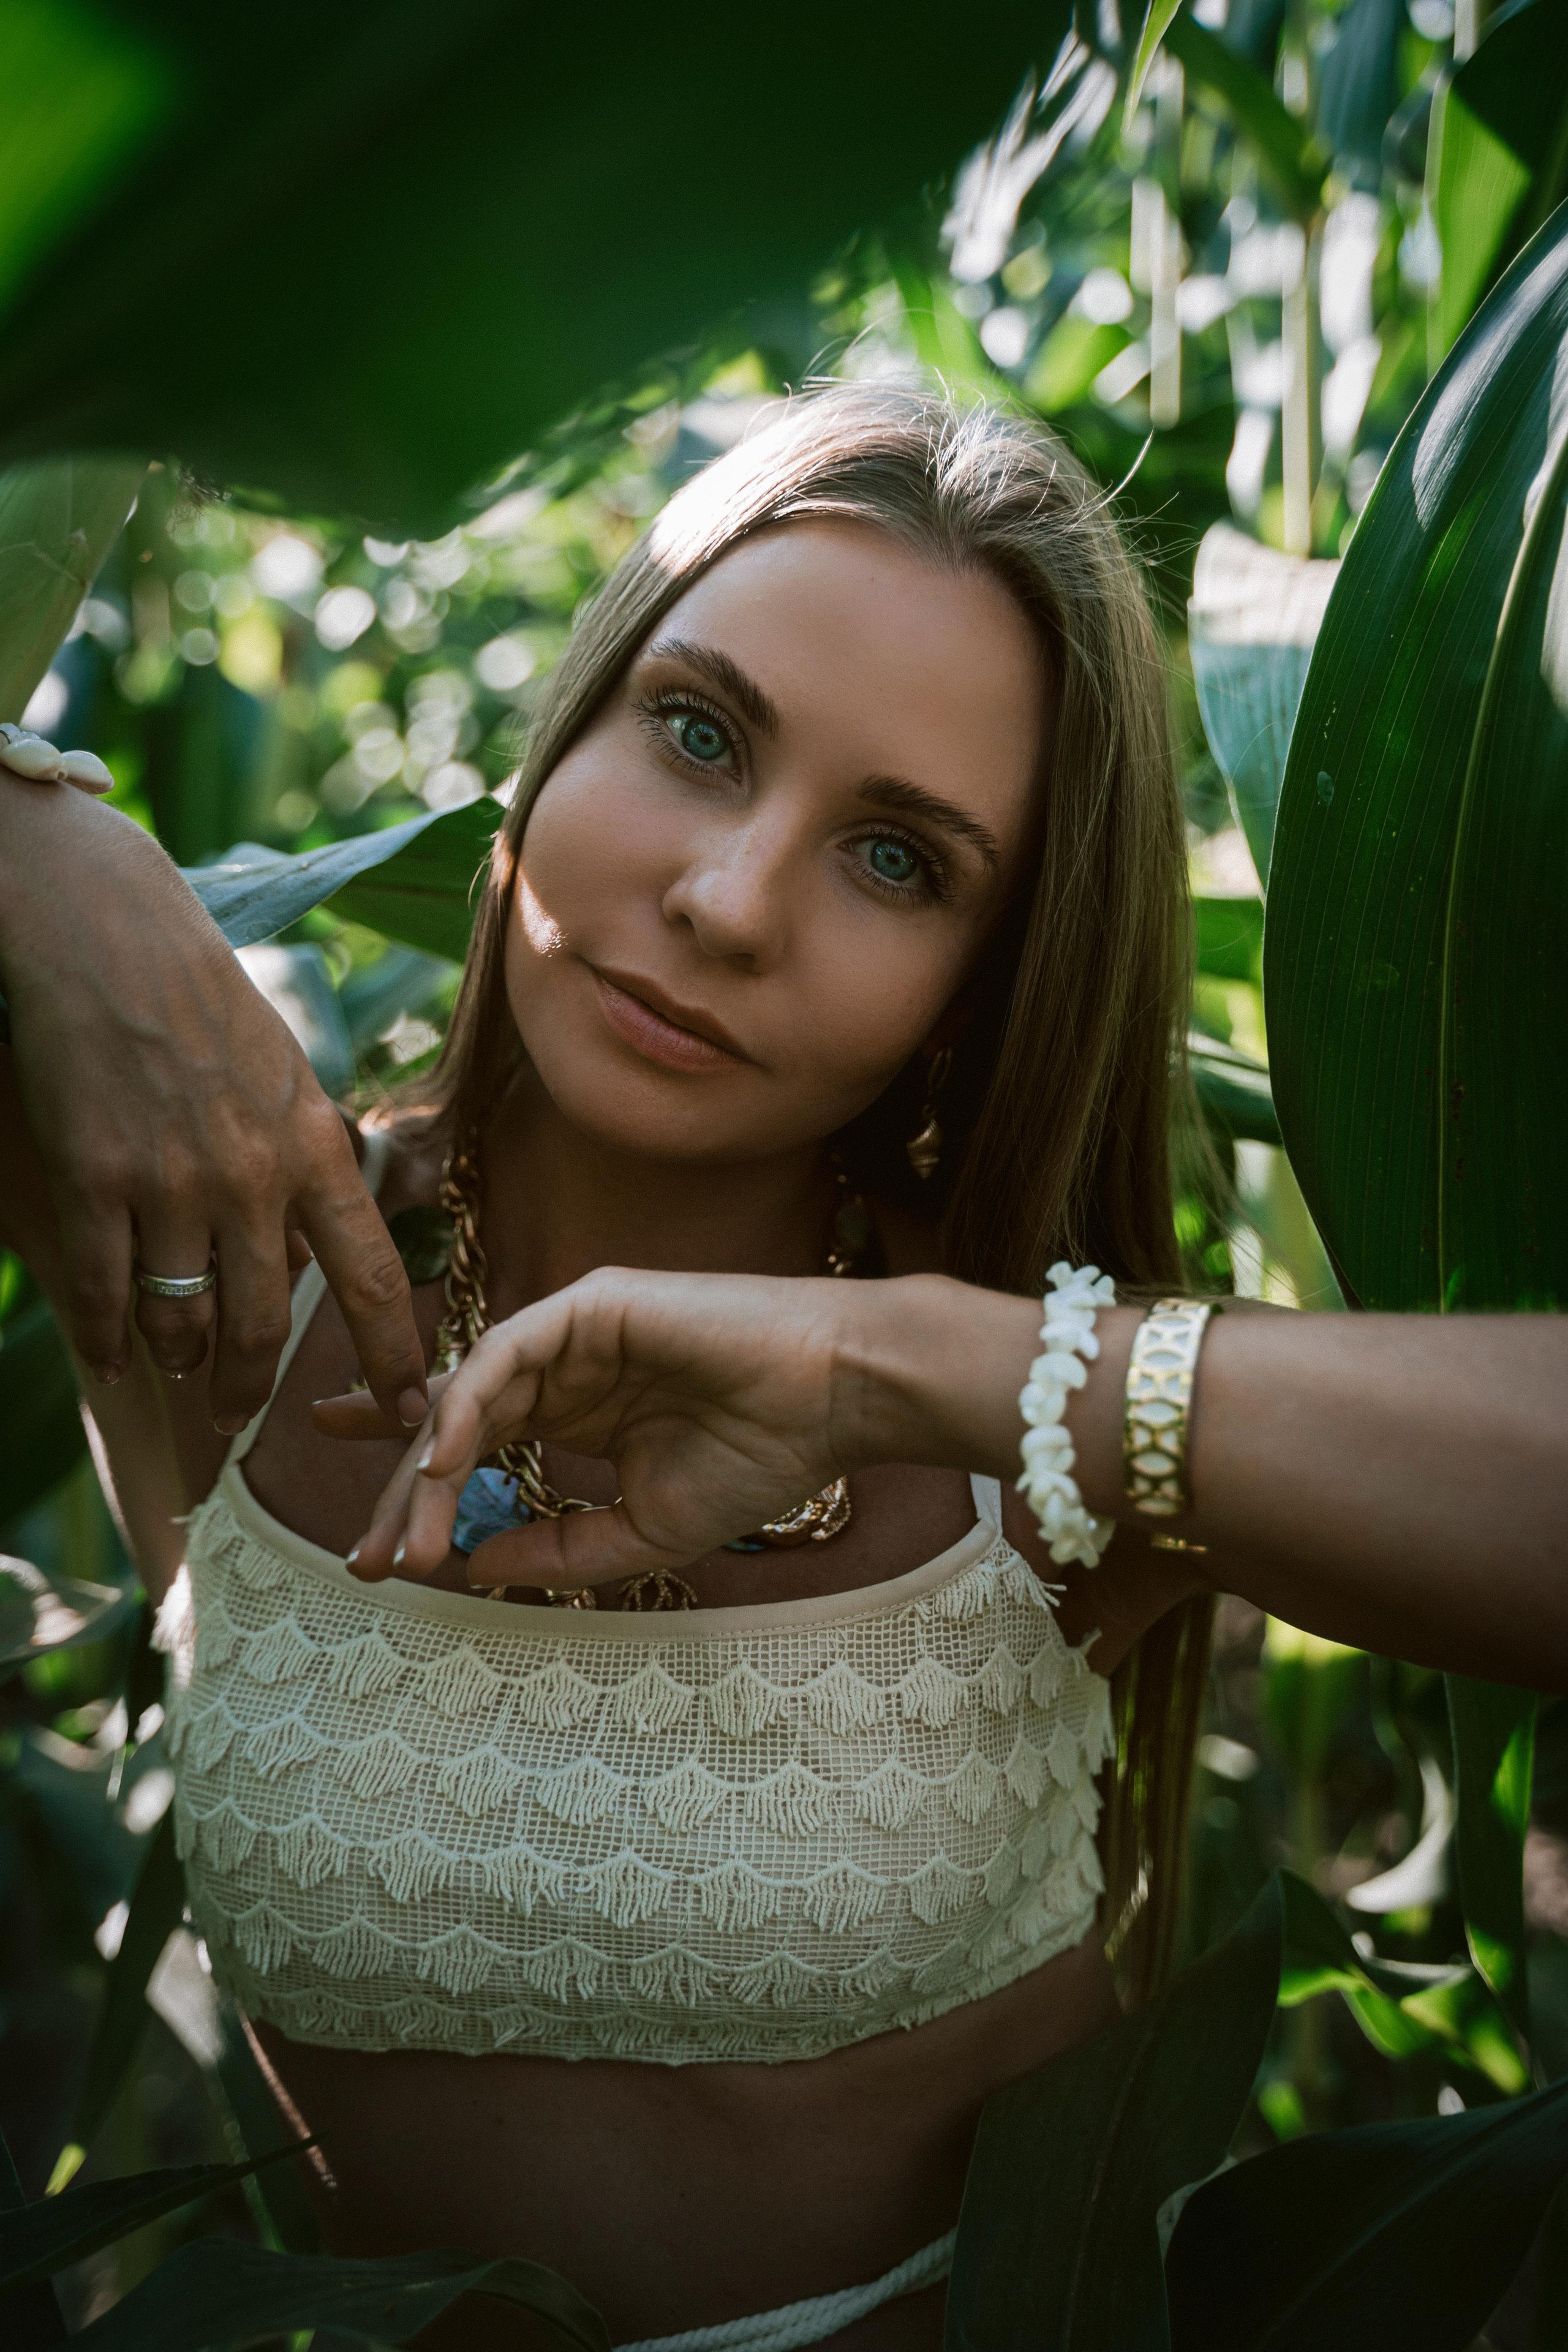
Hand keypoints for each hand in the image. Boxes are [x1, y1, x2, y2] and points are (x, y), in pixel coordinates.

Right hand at [0, 782, 428, 1432]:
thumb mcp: (284, 1077)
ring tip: (176, 1366)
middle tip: (239, 1416)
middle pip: (263, 1325)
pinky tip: (114, 1355)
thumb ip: (302, 1163)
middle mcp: (251, 1175)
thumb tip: (308, 1249)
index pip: (371, 1276)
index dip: (393, 1356)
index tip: (411, 1410)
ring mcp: (170, 1181)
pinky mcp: (94, 1178)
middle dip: (249, 1387)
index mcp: (314, 1147)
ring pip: (181, 1318)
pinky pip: (105, 1293)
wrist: (109, 935)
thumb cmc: (203, 1001)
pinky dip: (108, 1339)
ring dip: (180, 1360)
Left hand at [315, 1267, 876, 1589]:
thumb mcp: (645, 1532)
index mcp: (576, 1412)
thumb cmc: (761, 1457)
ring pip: (468, 1394)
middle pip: (453, 1424)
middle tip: (367, 1560)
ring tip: (408, 1537)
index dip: (411, 1478)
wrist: (833, 1403)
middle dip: (404, 1493)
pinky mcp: (589, 1302)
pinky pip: (505, 1353)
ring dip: (428, 1467)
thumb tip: (474, 1567)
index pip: (471, 1439)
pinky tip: (444, 1460)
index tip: (366, 1538)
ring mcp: (572, 1330)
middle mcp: (563, 1368)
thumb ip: (560, 1548)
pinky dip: (467, 1404)